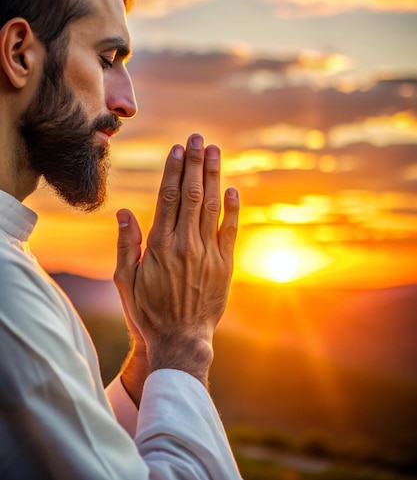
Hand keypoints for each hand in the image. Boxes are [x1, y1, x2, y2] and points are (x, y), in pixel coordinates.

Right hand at [114, 133, 238, 388]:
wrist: (180, 341)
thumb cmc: (148, 311)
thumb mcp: (125, 280)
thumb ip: (126, 244)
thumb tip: (123, 211)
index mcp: (159, 246)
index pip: (168, 197)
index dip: (173, 170)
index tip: (177, 149)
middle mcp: (185, 245)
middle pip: (191, 194)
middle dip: (195, 163)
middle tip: (198, 138)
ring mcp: (207, 254)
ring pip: (211, 206)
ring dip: (213, 176)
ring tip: (214, 152)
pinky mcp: (225, 266)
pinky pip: (230, 231)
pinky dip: (232, 209)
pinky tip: (232, 189)